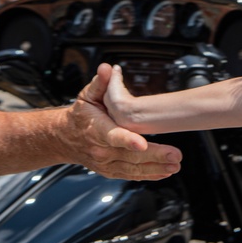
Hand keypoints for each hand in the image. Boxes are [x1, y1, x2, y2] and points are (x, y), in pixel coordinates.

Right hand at [70, 64, 181, 180]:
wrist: (66, 138)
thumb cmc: (80, 115)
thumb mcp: (87, 95)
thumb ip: (100, 82)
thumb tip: (107, 68)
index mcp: (97, 130)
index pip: (113, 136)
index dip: (127, 140)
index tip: (142, 143)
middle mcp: (101, 150)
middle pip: (130, 156)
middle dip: (154, 156)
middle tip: (175, 155)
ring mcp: (106, 163)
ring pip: (133, 168)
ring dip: (156, 168)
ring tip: (175, 164)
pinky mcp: (111, 171)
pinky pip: (131, 174)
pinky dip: (149, 174)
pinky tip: (165, 172)